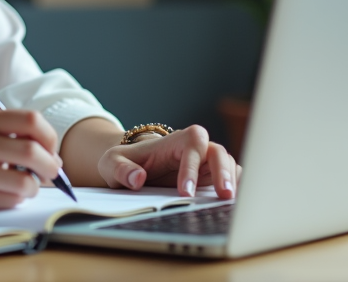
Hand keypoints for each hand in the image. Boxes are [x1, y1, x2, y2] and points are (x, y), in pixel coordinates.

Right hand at [0, 108, 62, 210]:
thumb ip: (10, 131)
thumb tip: (54, 155)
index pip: (30, 120)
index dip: (50, 136)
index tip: (51, 149)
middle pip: (31, 152)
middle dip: (50, 166)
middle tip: (51, 172)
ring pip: (23, 182)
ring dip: (33, 187)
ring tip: (25, 184)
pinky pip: (9, 201)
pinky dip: (16, 199)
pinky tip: (6, 193)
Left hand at [97, 125, 240, 199]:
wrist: (134, 167)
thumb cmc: (126, 163)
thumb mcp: (112, 163)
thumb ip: (121, 169)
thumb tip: (137, 179)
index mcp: (174, 141)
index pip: (192, 144)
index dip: (191, 166)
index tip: (185, 192)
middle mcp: (195, 149)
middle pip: (218, 152)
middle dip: (223, 172)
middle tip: (223, 196)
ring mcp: (206, 164)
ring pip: (228, 165)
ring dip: (232, 182)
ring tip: (230, 203)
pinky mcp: (212, 178)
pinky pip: (231, 179)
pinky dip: (235, 189)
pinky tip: (232, 205)